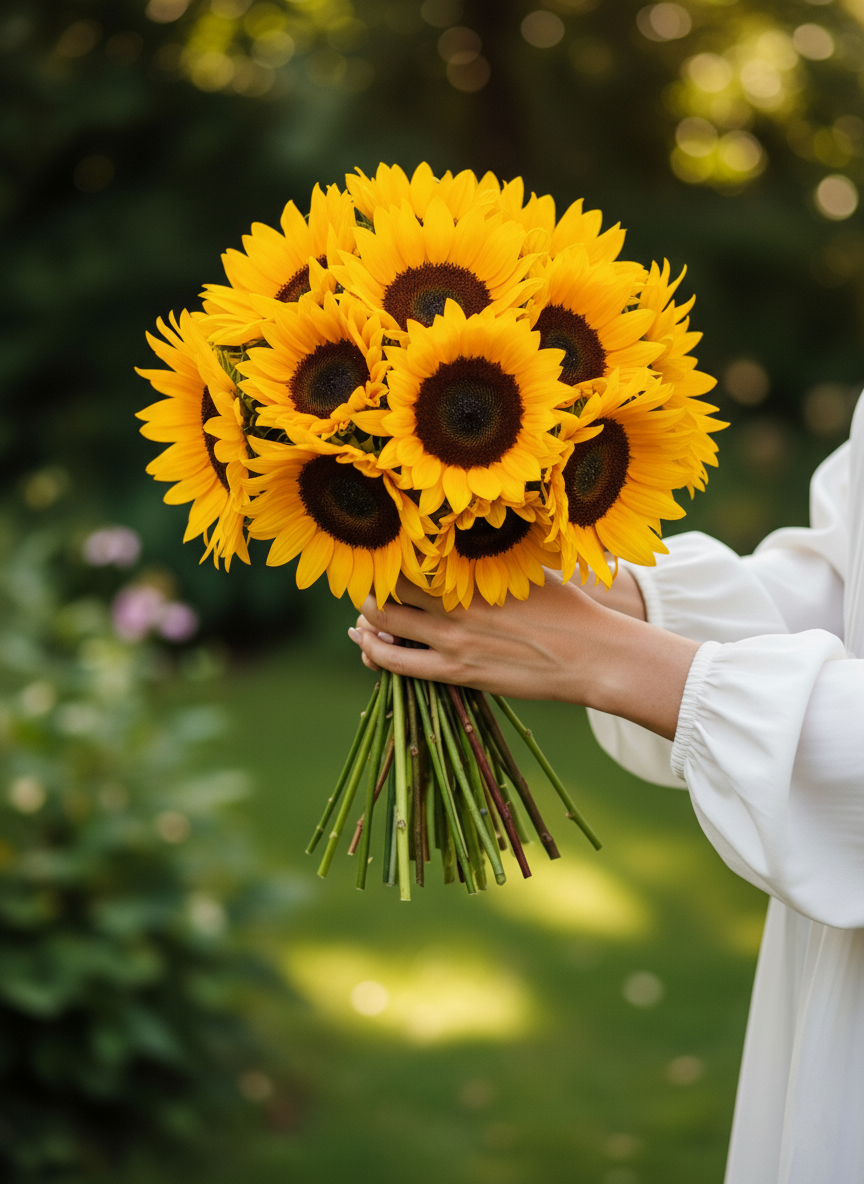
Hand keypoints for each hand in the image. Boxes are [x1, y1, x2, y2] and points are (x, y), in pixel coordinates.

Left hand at [348, 572, 697, 740]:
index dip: (387, 554)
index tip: (381, 552)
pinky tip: (367, 644)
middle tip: (370, 587)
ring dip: (367, 620)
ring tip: (363, 618)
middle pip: (387, 589)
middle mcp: (454, 603)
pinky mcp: (456, 672)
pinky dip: (374, 651)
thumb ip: (490, 558)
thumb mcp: (526, 569)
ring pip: (383, 625)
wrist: (591, 655)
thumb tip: (471, 533)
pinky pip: (396, 662)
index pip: (409, 555)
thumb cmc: (566, 608)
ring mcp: (452, 640)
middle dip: (371, 588)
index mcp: (472, 571)